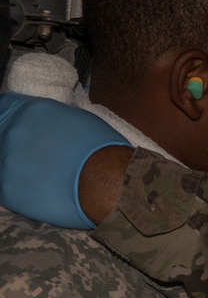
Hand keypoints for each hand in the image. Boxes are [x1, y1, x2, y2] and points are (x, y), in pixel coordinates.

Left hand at [0, 92, 131, 227]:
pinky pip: (5, 187)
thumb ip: (53, 120)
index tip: (22, 130)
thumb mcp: (79, 120)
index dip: (11, 118)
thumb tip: (45, 126)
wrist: (107, 181)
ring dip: (17, 168)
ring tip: (43, 177)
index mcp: (32, 110)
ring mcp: (6, 159)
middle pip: (1, 134)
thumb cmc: (103, 150)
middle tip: (36, 157)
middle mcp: (14, 130)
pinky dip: (20, 189)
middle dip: (15, 145)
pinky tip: (41, 190)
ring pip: (2, 162)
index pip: (4, 107)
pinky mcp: (6, 188)